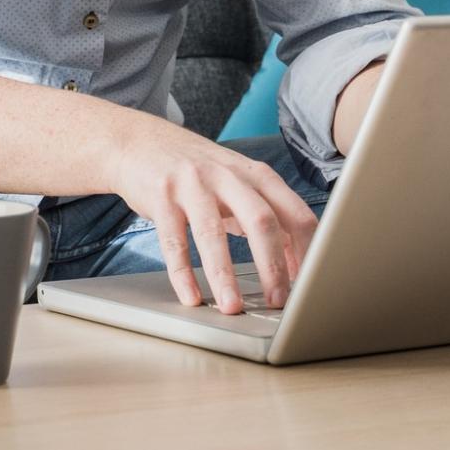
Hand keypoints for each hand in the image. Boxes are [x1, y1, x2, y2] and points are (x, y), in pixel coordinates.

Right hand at [104, 113, 319, 314]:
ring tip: (232, 308)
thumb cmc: (197, 170)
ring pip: (213, 233)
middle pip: (261, 220)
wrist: (140, 141)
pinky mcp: (161, 196)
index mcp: (256, 175)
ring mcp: (192, 184)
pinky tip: (191, 296)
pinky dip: (183, 273)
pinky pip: (173, 241)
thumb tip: (296, 261)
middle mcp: (228, 175)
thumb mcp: (238, 184)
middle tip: (277, 302)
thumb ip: (266, 215)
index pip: (295, 213)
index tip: (308, 283)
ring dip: (225, 275)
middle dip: (273, 266)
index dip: (306, 251)